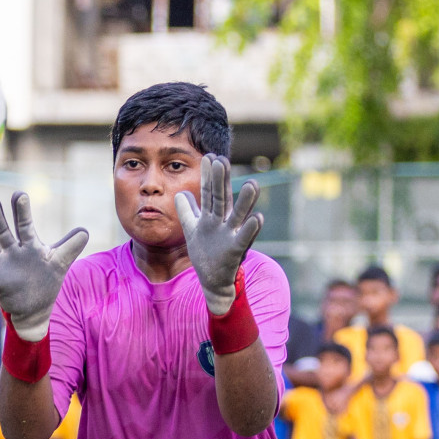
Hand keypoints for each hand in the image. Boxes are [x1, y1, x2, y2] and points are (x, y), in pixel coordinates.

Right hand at [0, 192, 88, 340]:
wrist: (35, 308)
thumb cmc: (46, 280)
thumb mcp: (60, 262)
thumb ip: (71, 247)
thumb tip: (85, 232)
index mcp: (28, 243)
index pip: (24, 223)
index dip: (21, 210)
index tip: (19, 195)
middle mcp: (11, 249)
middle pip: (1, 230)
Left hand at [174, 155, 262, 315]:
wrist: (213, 281)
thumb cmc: (206, 253)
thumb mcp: (193, 230)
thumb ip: (187, 211)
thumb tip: (180, 193)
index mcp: (211, 216)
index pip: (208, 192)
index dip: (207, 177)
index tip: (208, 157)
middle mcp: (222, 222)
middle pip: (221, 199)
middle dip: (221, 182)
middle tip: (222, 161)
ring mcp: (231, 235)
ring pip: (238, 215)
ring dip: (245, 201)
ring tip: (253, 184)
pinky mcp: (236, 250)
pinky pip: (244, 238)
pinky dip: (250, 229)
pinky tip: (258, 217)